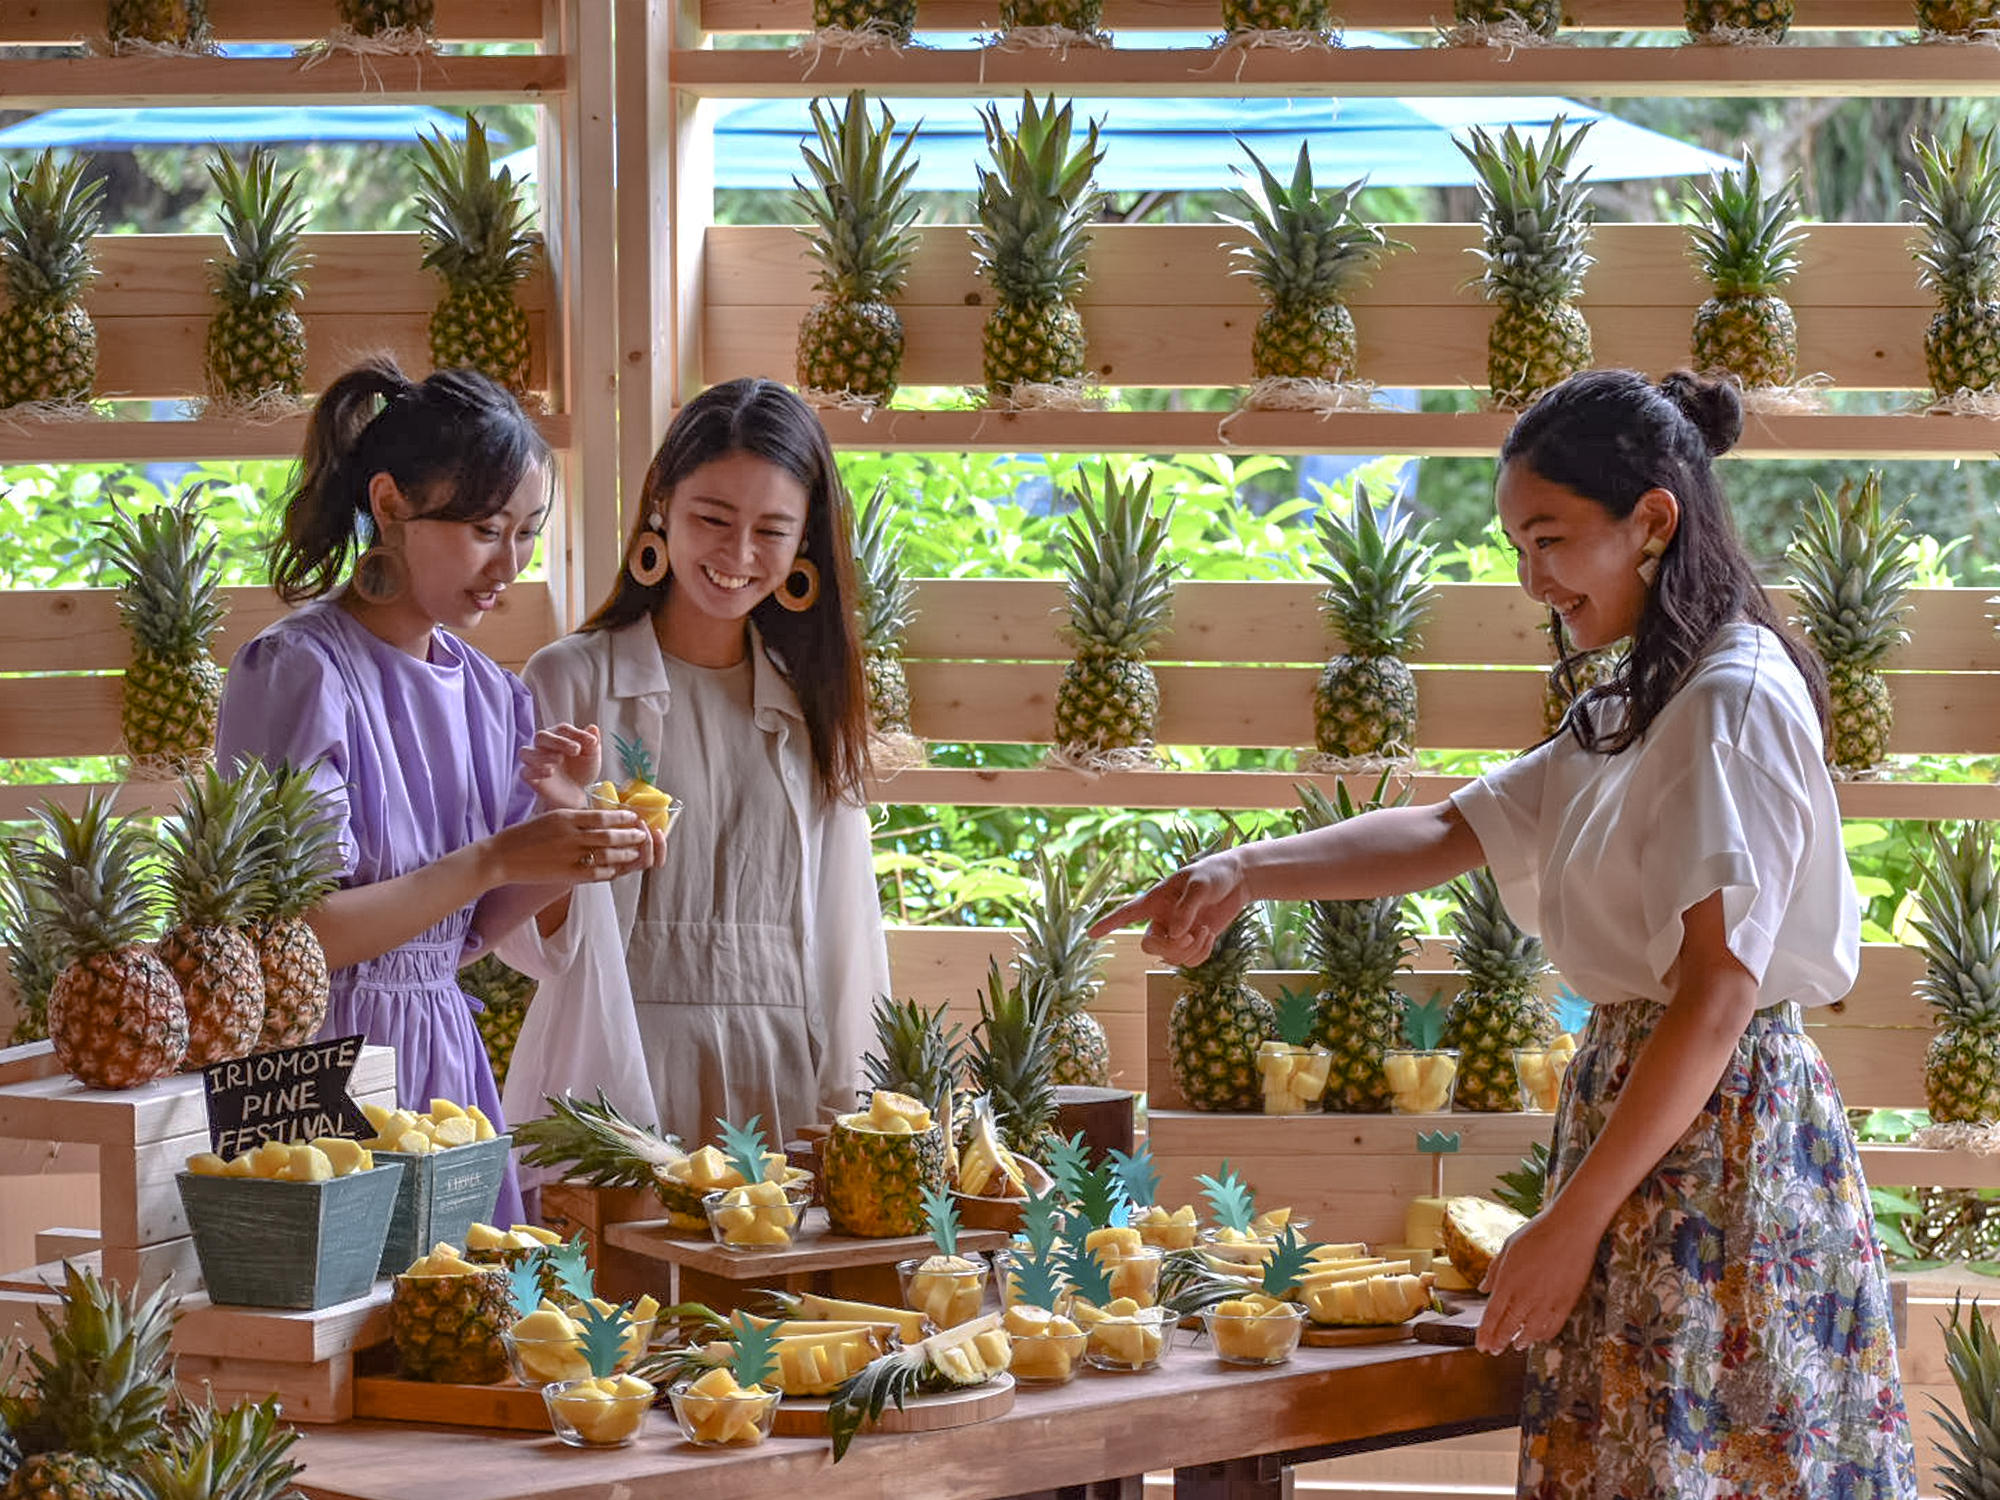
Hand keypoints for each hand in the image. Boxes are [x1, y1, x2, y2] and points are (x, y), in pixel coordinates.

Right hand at [484, 806, 650, 885]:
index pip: (602, 816)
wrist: (501, 858)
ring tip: (635, 852)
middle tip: (641, 835)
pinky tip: (617, 868)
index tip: (633, 817)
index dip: (622, 817)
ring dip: (625, 854)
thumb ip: (573, 819)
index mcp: (565, 818)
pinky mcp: (567, 874)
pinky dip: (610, 870)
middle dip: (630, 836)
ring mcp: (569, 857)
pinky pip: (596, 874)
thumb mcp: (550, 817)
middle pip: (609, 836)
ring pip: (606, 855)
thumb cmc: (524, 835)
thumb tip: (598, 818)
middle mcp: (570, 836)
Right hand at [519, 722, 601, 810]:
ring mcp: (535, 762)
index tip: (592, 742)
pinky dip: (536, 771)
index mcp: (558, 737)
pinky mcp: (531, 777)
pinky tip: (550, 772)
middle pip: (541, 736)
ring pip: (525, 752)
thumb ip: (592, 744)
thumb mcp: (592, 758)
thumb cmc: (582, 770)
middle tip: (576, 750)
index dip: (576, 733)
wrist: (577, 793)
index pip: (562, 729)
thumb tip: (593, 728)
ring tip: (559, 760)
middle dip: (558, 741)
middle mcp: (543, 746)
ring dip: (542, 755)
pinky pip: (525, 772)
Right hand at [1087, 849, 1251, 965]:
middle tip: (1189, 937)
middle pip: (1149, 946)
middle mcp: (1162, 919)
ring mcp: (1177, 933)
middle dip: (1169, 948)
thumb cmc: (1213, 874)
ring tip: (1204, 931)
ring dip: (1190, 950)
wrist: (1237, 881)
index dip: (1108, 924)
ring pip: (1171, 958)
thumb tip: (1176, 934)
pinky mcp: (1193, 943)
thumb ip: (1187, 908)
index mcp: (1155, 900)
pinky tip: (1209, 936)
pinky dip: (1201, 954)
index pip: (1126, 914)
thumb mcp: (1200, 885)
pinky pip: (1189, 962)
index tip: (1090, 935)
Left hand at [1472, 1203, 1599, 1356]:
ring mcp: (1547, 1301)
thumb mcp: (1508, 1247)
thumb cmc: (1536, 1233)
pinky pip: (1553, 1326)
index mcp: (1507, 1281)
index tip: (1481, 1346)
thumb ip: (1494, 1270)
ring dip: (1522, 1341)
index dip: (1485, 1333)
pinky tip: (1539, 1336)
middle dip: (1499, 1341)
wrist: (1570, 1228)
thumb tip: (1483, 1287)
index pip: (1492, 1315)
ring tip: (1516, 1346)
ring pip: (1531, 1331)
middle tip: (1494, 1351)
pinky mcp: (1566, 1302)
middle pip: (1509, 1327)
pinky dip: (1544, 1335)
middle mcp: (1525, 1295)